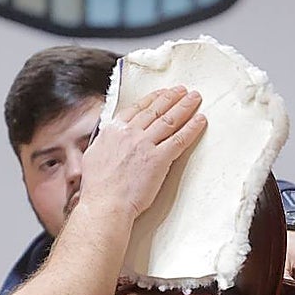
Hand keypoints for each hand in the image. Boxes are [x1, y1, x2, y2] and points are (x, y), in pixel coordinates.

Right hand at [78, 87, 206, 220]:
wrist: (105, 203)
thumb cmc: (97, 187)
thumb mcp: (94, 155)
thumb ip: (105, 142)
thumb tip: (108, 138)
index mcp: (114, 131)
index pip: (137, 108)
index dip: (152, 98)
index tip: (161, 93)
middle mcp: (130, 133)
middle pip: (155, 110)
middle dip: (171, 97)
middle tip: (182, 90)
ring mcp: (145, 145)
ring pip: (169, 119)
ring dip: (184, 106)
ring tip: (194, 98)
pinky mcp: (159, 159)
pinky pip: (179, 139)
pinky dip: (192, 128)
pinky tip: (200, 121)